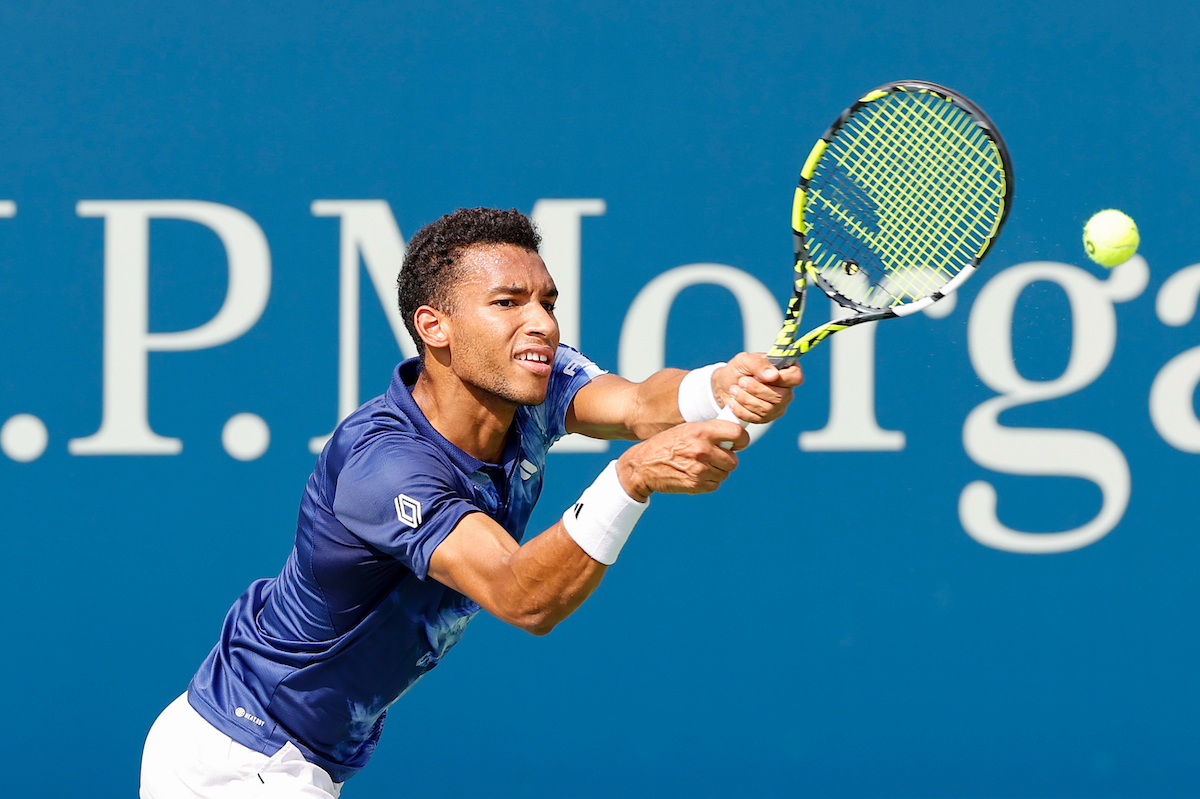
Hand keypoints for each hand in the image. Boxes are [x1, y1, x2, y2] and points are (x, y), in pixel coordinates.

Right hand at [614, 420, 747, 500]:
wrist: (643, 465)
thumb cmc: (666, 444)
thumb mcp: (686, 430)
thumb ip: (710, 431)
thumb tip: (735, 436)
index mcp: (701, 431)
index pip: (736, 434)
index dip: (742, 440)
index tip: (738, 443)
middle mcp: (702, 449)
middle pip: (733, 460)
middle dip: (727, 460)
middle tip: (714, 457)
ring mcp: (699, 469)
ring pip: (725, 474)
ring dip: (717, 472)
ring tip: (700, 466)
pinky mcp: (695, 484)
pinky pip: (715, 485)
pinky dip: (709, 482)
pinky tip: (695, 475)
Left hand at [712, 352, 802, 423]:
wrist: (724, 385)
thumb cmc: (738, 370)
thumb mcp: (745, 360)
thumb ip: (759, 364)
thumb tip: (773, 375)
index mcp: (786, 372)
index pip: (796, 377)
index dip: (782, 379)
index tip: (763, 377)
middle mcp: (786, 390)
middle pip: (780, 396)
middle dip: (756, 389)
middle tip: (741, 381)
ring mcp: (777, 406)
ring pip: (767, 409)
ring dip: (746, 399)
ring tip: (734, 389)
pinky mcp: (766, 418)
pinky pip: (757, 418)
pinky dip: (741, 410)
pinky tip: (734, 402)